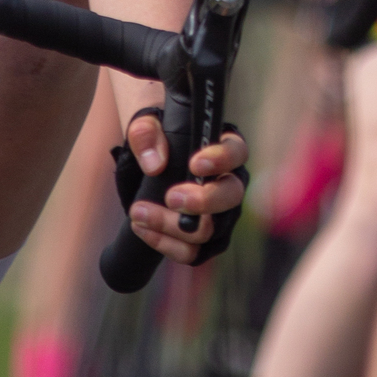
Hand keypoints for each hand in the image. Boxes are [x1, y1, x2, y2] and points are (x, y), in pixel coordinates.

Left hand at [124, 118, 248, 264]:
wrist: (141, 169)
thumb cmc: (154, 139)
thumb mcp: (145, 124)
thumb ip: (146, 133)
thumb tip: (155, 164)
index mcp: (224, 149)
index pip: (237, 152)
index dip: (221, 159)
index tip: (195, 164)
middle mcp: (228, 184)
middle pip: (232, 196)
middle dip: (203, 200)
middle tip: (171, 196)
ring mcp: (218, 216)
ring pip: (210, 230)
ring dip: (172, 225)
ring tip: (139, 212)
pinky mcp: (200, 241)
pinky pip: (191, 252)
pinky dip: (165, 244)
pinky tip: (141, 228)